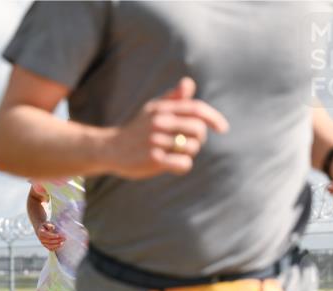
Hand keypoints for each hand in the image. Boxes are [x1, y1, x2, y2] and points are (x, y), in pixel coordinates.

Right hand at [36, 223, 63, 251]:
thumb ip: (49, 225)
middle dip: (57, 240)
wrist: (40, 229)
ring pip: (50, 246)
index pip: (47, 235)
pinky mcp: (45, 246)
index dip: (53, 236)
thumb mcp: (46, 223)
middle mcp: (41, 239)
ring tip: (63, 242)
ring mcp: (43, 243)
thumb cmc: (45, 226)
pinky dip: (55, 248)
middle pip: (49, 241)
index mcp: (40, 232)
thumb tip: (53, 228)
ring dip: (57, 245)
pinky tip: (60, 245)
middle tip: (64, 238)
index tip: (58, 235)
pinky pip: (50, 249)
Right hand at [106, 77, 229, 178]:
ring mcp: (155, 141)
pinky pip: (183, 163)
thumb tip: (189, 83)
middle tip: (189, 144)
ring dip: (189, 153)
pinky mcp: (152, 159)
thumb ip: (173, 97)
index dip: (214, 118)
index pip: (196, 109)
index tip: (222, 128)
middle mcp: (159, 123)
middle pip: (198, 129)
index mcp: (162, 109)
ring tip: (176, 154)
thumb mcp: (152, 109)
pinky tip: (174, 166)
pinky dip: (183, 166)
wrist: (109, 148)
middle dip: (199, 139)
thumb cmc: (136, 129)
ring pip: (192, 147)